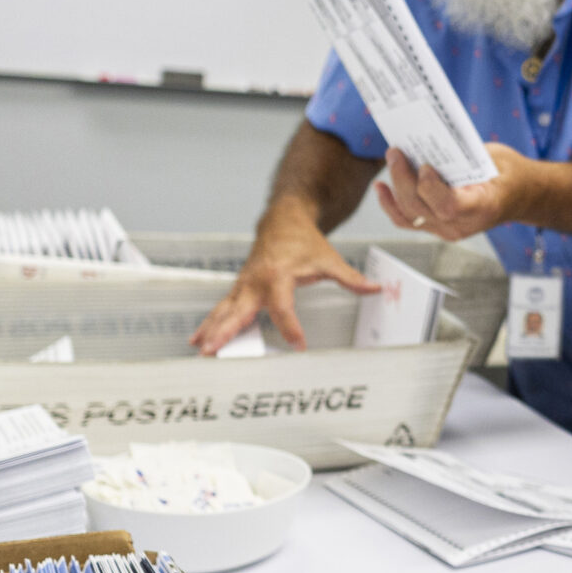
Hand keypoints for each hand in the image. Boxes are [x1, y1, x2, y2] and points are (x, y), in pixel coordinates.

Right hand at [189, 213, 377, 352]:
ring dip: (211, 331)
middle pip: (239, 311)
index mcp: (278, 275)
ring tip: (200, 353)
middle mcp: (256, 282)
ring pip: (224, 311)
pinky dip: (210, 323)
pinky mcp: (239, 288)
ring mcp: (244, 285)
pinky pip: (222, 308)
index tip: (299, 345)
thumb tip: (375, 289)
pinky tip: (197, 341)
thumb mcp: (329, 259)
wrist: (283, 220)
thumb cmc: (305, 241)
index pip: (282, 307)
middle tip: (213, 351)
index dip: (290, 327)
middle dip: (225, 331)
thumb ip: (350, 278)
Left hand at [370, 144, 540, 241]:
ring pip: (409, 215)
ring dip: (394, 187)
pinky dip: (390, 204)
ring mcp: (446, 229)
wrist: (518, 195)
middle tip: (396, 152)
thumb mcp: (494, 159)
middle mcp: (462, 225)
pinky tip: (382, 187)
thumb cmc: (507, 173)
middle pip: (420, 208)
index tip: (424, 165)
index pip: (448, 206)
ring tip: (392, 159)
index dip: (430, 188)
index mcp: (482, 207)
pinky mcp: (436, 226)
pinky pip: (407, 220)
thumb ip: (464, 156)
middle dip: (403, 179)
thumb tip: (429, 140)